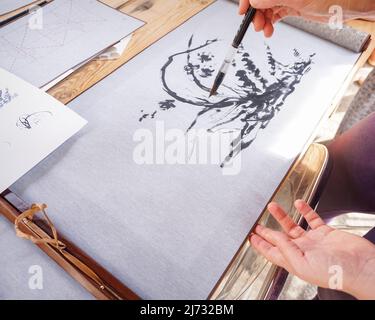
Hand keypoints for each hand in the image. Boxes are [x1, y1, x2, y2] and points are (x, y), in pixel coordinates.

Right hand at [239, 0, 374, 36]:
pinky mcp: (291, 6)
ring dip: (262, 20)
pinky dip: (270, 23)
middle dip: (255, 12)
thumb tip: (254, 1)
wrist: (347, 6)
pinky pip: (274, 14)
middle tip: (257, 25)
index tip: (244, 10)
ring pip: (265, 8)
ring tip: (265, 30)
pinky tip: (270, 30)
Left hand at [250, 200, 374, 298]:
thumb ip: (285, 247)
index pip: (271, 251)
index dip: (260, 244)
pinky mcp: (325, 233)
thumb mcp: (302, 262)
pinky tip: (299, 203)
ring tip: (272, 206)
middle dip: (267, 231)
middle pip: (279, 238)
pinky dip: (305, 210)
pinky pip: (312, 219)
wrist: (361, 267)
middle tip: (256, 224)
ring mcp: (313, 241)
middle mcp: (302, 251)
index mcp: (294, 260)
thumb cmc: (334, 272)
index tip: (251, 238)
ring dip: (282, 216)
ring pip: (293, 226)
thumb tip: (273, 236)